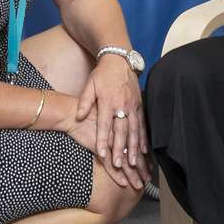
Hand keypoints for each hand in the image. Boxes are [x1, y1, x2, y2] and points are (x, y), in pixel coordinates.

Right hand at [67, 111, 143, 190]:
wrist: (72, 114)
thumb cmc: (87, 113)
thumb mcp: (107, 116)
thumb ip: (114, 125)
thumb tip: (123, 134)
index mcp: (122, 127)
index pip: (137, 144)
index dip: (145, 156)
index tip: (150, 165)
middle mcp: (118, 137)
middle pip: (134, 155)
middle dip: (142, 168)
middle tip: (148, 178)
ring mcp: (109, 144)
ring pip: (124, 162)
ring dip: (132, 174)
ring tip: (139, 185)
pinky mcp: (98, 150)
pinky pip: (109, 165)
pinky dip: (116, 175)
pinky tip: (123, 183)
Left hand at [75, 56, 148, 187]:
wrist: (119, 60)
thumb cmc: (102, 74)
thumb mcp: (89, 85)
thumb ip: (84, 102)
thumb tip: (78, 116)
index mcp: (108, 101)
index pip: (104, 125)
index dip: (103, 140)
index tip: (102, 155)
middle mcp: (122, 105)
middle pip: (121, 130)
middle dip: (121, 148)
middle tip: (119, 164)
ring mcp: (133, 105)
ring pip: (135, 130)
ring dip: (135, 147)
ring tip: (134, 162)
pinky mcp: (140, 105)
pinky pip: (143, 124)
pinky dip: (144, 138)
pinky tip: (145, 150)